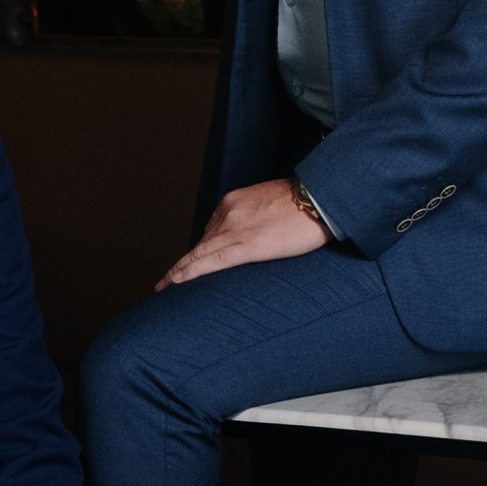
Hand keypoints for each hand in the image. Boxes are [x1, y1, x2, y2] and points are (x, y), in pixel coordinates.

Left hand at [158, 178, 328, 288]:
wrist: (323, 198)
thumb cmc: (308, 204)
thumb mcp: (273, 205)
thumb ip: (256, 219)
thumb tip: (254, 236)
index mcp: (235, 202)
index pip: (209, 231)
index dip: (195, 250)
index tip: (183, 263)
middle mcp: (228, 213)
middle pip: (199, 244)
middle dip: (181, 265)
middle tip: (164, 282)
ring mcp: (234, 228)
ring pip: (199, 254)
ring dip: (180, 272)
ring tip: (165, 287)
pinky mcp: (245, 245)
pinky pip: (210, 262)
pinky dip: (190, 272)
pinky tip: (177, 283)